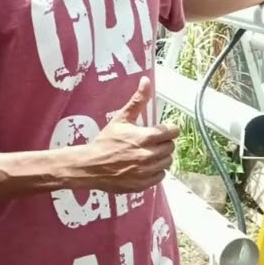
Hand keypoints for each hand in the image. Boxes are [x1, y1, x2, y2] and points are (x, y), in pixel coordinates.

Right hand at [76, 76, 178, 192]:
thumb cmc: (106, 141)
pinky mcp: (144, 184)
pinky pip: (160, 176)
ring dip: (160, 157)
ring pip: (167, 162)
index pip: (173, 132)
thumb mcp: (121, 119)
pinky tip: (144, 166)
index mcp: (146, 137)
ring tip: (147, 154)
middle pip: (171, 147)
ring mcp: (147, 171)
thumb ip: (137, 101)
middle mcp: (149, 155)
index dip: (168, 130)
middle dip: (163, 143)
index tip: (161, 131)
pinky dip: (155, 171)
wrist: (90, 166)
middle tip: (150, 142)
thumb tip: (146, 80)